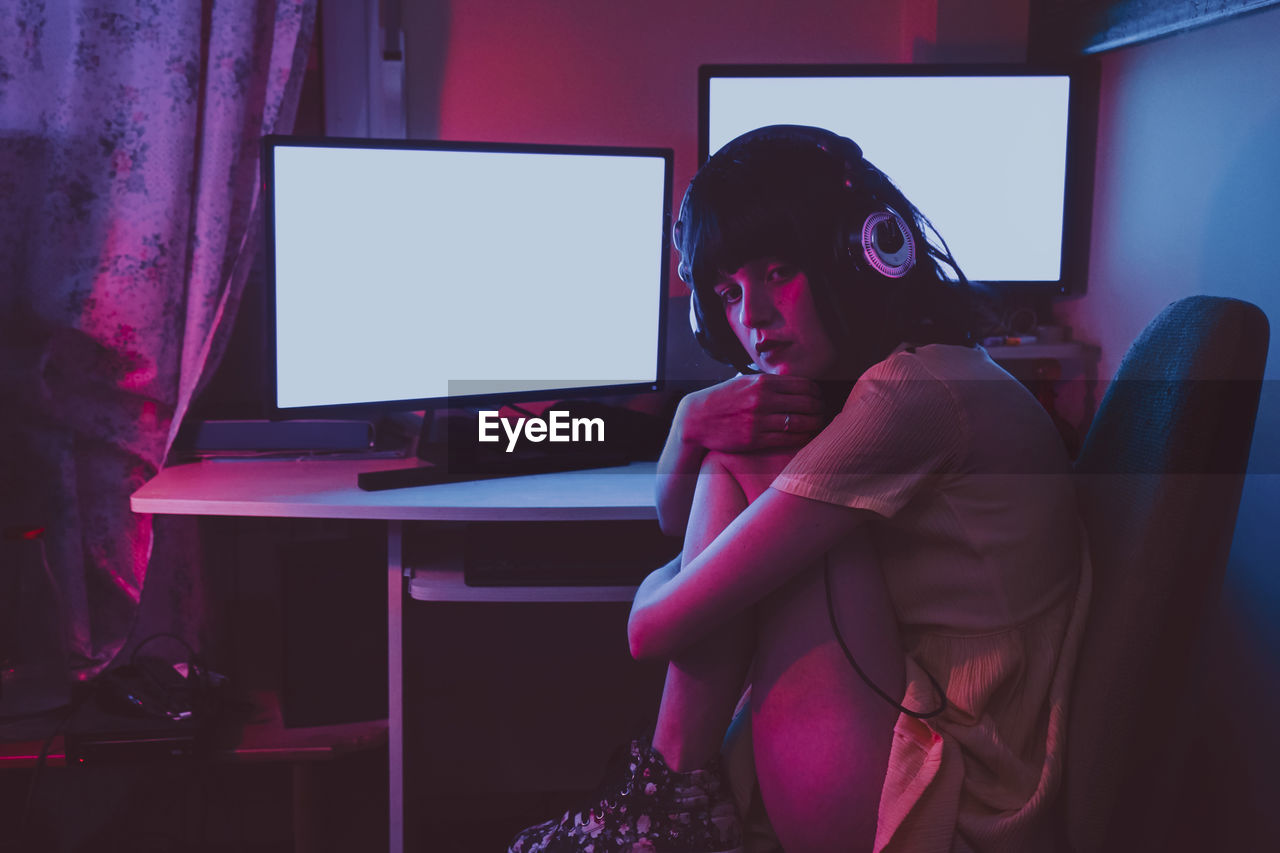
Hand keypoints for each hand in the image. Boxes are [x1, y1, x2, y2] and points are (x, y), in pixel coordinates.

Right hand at [678, 374, 824, 452]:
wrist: (696, 419)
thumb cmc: (722, 400)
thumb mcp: (744, 382)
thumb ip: (768, 382)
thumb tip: (795, 383)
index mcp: (762, 382)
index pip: (804, 385)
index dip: (818, 393)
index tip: (820, 398)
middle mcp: (762, 399)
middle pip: (807, 403)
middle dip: (820, 409)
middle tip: (823, 413)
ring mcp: (759, 420)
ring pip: (801, 422)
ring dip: (815, 425)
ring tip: (818, 426)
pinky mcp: (755, 439)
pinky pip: (788, 439)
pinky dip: (801, 438)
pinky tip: (805, 437)